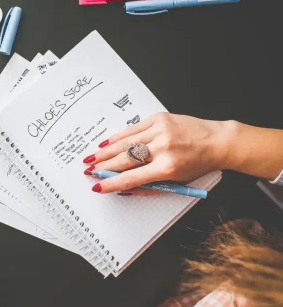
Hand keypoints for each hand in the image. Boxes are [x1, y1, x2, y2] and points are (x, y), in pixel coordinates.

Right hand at [85, 113, 233, 192]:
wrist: (218, 141)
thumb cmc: (198, 164)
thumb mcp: (177, 182)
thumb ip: (149, 186)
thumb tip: (123, 187)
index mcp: (168, 168)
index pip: (132, 178)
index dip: (111, 183)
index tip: (97, 186)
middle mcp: (162, 148)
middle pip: (125, 159)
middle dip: (104, 166)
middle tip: (89, 170)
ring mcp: (160, 131)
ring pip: (125, 143)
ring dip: (106, 151)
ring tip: (92, 157)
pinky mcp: (159, 119)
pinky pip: (133, 129)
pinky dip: (118, 136)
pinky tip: (106, 143)